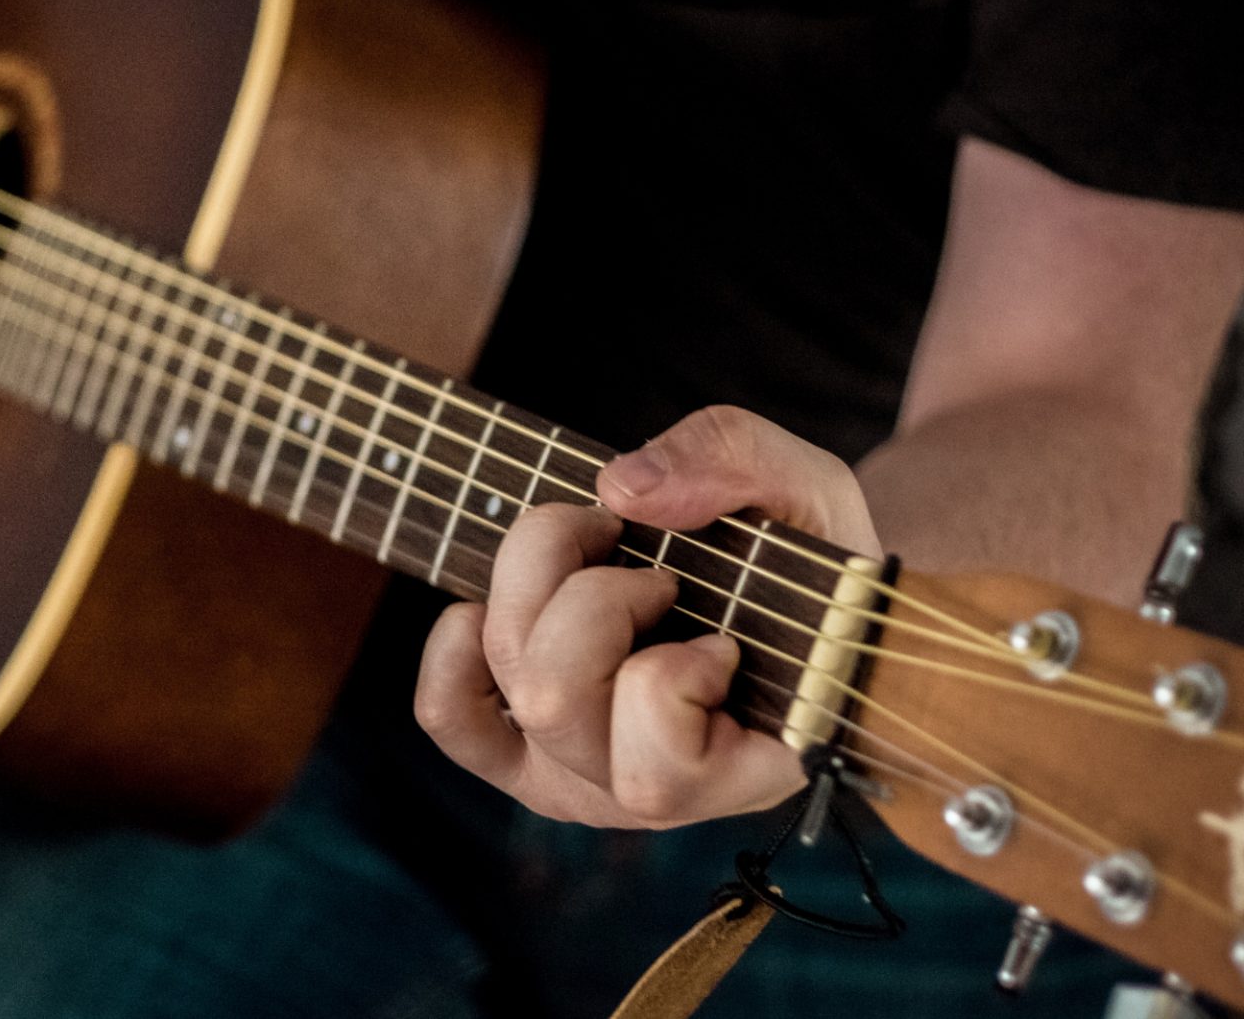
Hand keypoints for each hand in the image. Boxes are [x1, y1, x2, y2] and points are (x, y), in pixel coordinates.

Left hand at [414, 405, 880, 827]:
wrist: (787, 591)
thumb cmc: (808, 556)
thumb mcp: (806, 488)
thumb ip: (735, 464)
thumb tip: (622, 489)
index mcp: (740, 773)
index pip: (659, 772)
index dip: (674, 675)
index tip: (722, 634)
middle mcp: (647, 795)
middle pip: (553, 701)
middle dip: (595, 597)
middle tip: (656, 572)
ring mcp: (577, 775)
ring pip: (510, 687)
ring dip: (537, 590)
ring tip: (599, 558)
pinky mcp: (521, 749)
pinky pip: (449, 713)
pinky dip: (456, 647)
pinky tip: (498, 603)